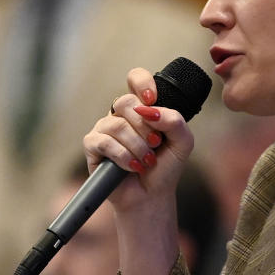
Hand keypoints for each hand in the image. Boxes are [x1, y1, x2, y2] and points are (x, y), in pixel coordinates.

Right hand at [83, 67, 193, 212]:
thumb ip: (175, 121)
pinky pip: (104, 142)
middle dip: (145, 126)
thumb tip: (149, 109)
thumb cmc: (165, 167)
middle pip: (126, 102)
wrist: (152, 195)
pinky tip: (132, 166)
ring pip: (117, 125)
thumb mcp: (182, 142)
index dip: (142, 83)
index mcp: (141, 108)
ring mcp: (104, 128)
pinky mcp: (92, 146)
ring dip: (137, 146)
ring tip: (147, 161)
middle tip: (156, 144)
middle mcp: (120, 115)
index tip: (153, 99)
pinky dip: (123, 156)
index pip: (135, 79)